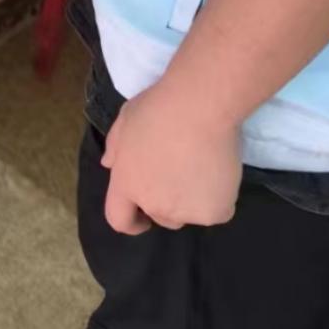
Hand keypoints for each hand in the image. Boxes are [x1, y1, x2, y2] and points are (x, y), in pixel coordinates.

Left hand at [100, 81, 241, 234]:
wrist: (200, 107)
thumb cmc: (158, 108)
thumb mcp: (124, 120)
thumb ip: (115, 147)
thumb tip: (110, 165)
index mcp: (127, 184)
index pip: (119, 219)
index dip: (130, 221)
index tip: (141, 218)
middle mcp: (154, 205)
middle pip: (159, 216)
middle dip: (165, 202)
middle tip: (178, 173)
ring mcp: (186, 211)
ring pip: (188, 214)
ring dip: (191, 199)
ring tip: (200, 167)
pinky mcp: (216, 212)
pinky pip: (216, 211)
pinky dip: (218, 197)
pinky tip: (219, 172)